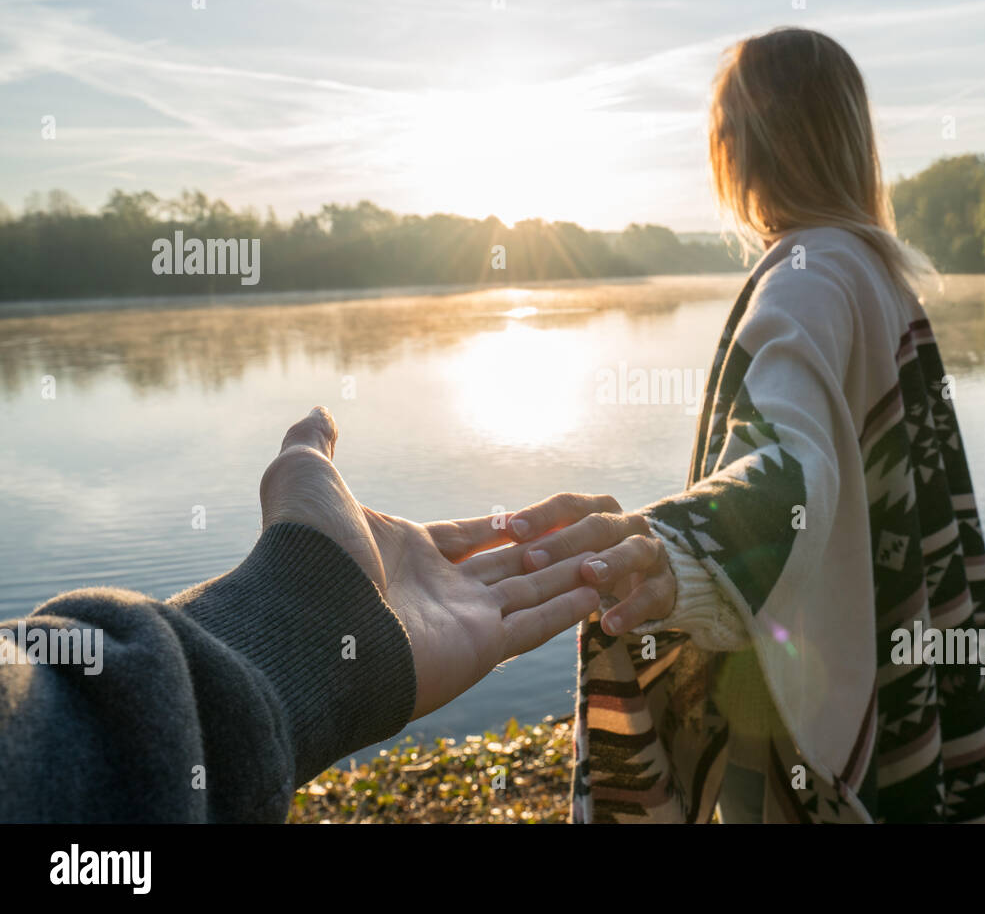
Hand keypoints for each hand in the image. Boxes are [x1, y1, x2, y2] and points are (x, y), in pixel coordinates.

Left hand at [258, 407, 599, 720]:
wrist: (309, 620)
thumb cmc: (307, 549)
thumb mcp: (304, 477)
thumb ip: (316, 444)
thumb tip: (321, 410)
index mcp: (405, 552)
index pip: (470, 534)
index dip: (503, 525)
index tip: (535, 515)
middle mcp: (437, 588)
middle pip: (506, 565)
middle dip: (545, 551)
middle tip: (587, 535)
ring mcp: (461, 621)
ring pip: (529, 592)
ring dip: (566, 577)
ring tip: (606, 563)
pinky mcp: (481, 648)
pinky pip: (535, 625)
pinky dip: (566, 610)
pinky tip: (597, 593)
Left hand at [508, 493, 676, 636]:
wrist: (648, 578)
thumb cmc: (592, 560)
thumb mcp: (570, 547)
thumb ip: (540, 541)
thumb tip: (488, 536)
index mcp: (596, 509)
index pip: (567, 504)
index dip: (540, 515)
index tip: (510, 529)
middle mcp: (625, 523)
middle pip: (596, 525)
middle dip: (565, 541)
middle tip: (532, 558)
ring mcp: (649, 552)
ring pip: (631, 551)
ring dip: (609, 562)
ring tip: (587, 575)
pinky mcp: (664, 585)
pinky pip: (651, 595)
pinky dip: (632, 609)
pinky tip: (610, 626)